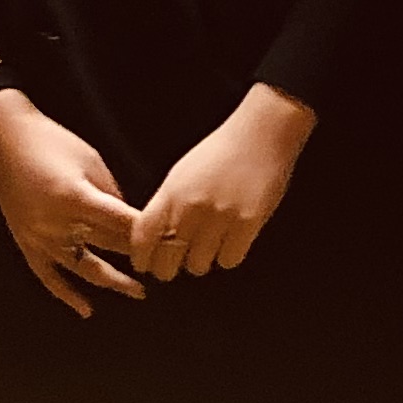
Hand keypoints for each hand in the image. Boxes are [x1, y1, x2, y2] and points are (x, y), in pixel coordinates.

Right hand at [0, 89, 149, 318]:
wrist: (5, 140)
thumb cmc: (52, 142)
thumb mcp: (91, 160)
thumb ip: (111, 194)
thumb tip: (130, 219)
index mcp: (76, 198)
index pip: (122, 223)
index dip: (149, 234)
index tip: (173, 243)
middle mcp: (57, 224)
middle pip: (108, 245)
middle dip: (139, 255)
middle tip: (166, 265)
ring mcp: (40, 237)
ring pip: (84, 268)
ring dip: (113, 281)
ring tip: (139, 292)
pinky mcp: (26, 243)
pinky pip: (48, 276)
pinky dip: (67, 294)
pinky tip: (87, 310)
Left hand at [132, 85, 317, 281]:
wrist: (261, 133)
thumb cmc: (220, 152)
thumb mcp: (182, 173)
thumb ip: (167, 204)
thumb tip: (156, 240)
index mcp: (171, 192)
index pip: (143, 236)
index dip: (141, 257)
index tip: (145, 264)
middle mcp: (191, 207)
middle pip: (167, 259)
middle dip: (168, 268)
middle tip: (176, 265)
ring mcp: (220, 216)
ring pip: (199, 265)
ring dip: (202, 260)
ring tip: (210, 246)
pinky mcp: (247, 223)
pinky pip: (229, 260)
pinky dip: (229, 255)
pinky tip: (232, 241)